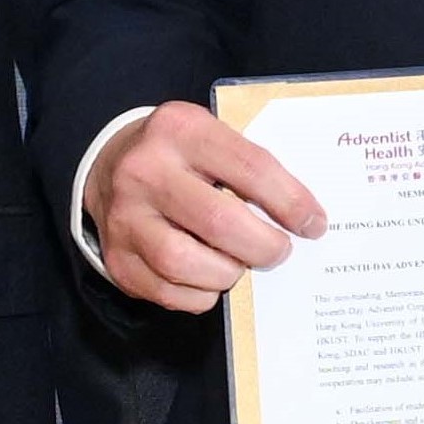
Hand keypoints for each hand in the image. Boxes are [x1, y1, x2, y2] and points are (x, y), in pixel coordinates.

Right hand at [80, 103, 325, 313]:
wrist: (110, 166)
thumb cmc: (180, 156)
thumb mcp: (212, 139)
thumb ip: (251, 169)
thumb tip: (305, 217)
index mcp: (181, 129)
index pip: (251, 168)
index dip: (290, 202)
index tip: (313, 224)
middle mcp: (146, 170)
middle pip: (219, 221)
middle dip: (263, 246)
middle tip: (279, 251)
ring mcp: (125, 216)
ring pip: (186, 263)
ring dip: (228, 274)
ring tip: (241, 266)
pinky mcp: (117, 257)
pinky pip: (168, 292)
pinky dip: (200, 294)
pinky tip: (210, 280)